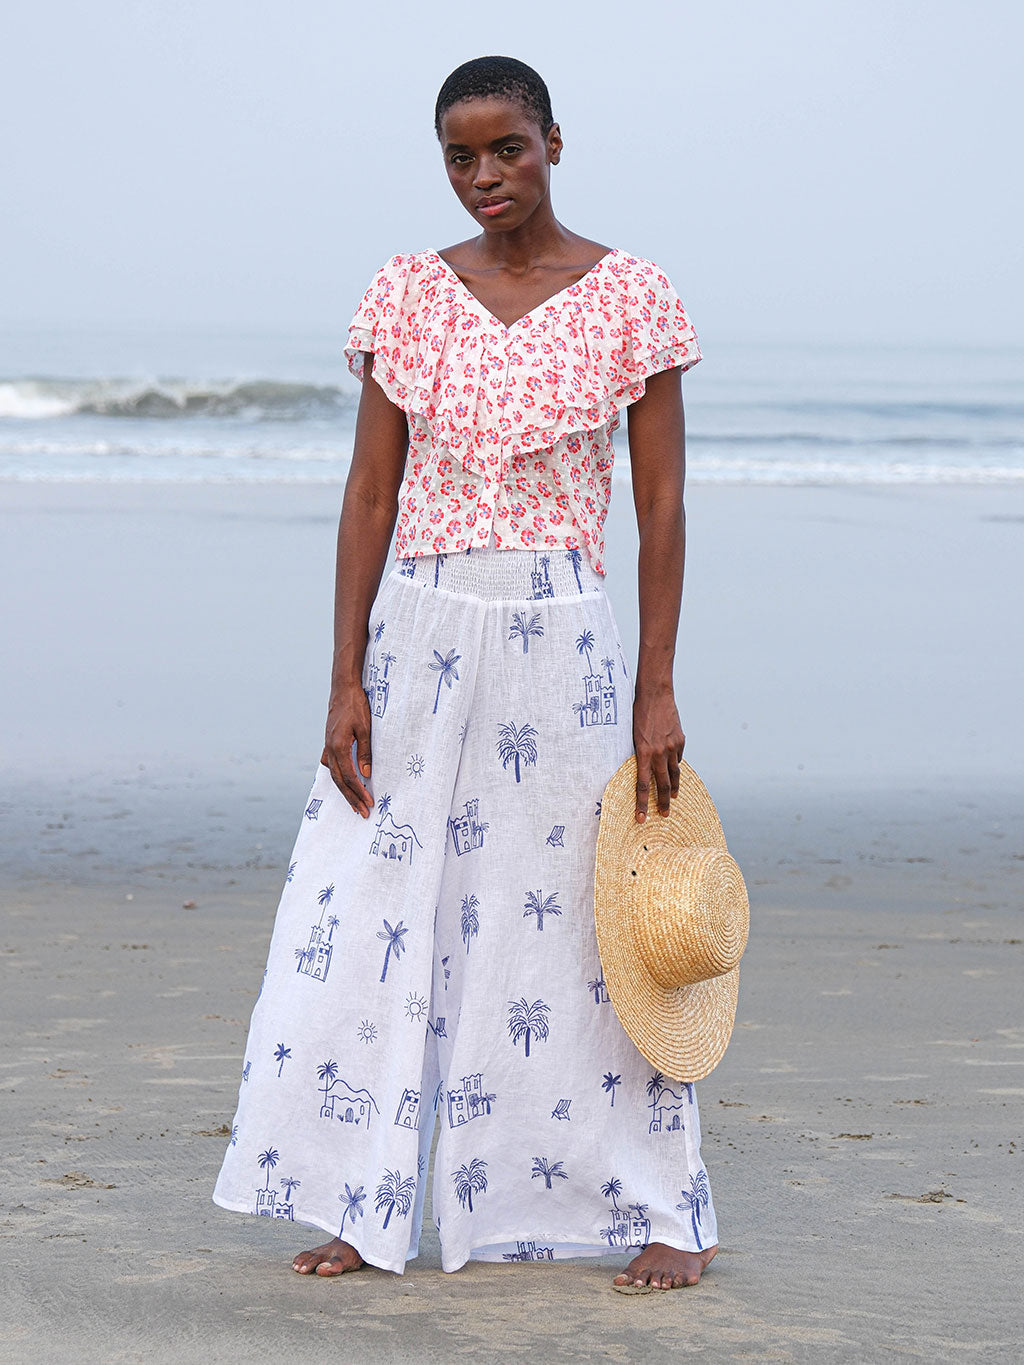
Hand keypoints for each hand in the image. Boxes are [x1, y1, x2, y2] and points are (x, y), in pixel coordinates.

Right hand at [322, 682, 373, 817]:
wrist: (343, 689)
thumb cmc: (356, 706)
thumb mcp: (365, 729)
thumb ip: (364, 752)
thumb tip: (366, 774)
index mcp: (338, 746)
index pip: (349, 777)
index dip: (358, 791)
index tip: (368, 803)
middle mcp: (329, 749)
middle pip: (339, 780)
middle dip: (351, 798)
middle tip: (362, 812)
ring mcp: (327, 746)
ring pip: (333, 774)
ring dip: (344, 790)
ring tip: (354, 804)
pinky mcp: (329, 742)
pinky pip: (331, 764)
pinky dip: (337, 776)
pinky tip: (342, 782)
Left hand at [632, 684, 684, 822]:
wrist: (655, 694)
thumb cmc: (638, 713)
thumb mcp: (632, 735)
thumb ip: (639, 753)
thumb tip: (643, 768)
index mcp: (643, 752)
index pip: (642, 784)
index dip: (641, 803)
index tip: (642, 818)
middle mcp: (659, 752)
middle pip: (662, 784)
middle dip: (662, 802)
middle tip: (663, 814)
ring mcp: (672, 746)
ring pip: (674, 774)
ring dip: (673, 788)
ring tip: (672, 798)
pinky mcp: (680, 740)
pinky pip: (678, 758)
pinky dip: (674, 764)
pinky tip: (673, 768)